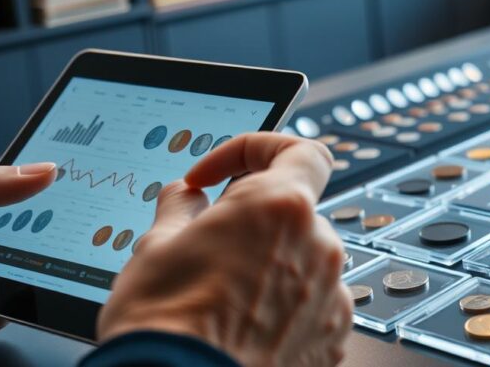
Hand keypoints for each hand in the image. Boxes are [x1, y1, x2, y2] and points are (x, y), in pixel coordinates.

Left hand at [0, 162, 56, 365]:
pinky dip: (5, 311)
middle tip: (66, 228)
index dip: (35, 191)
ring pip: (13, 278)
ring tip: (39, 264)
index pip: (2, 196)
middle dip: (40, 235)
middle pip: (16, 239)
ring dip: (26, 274)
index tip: (71, 183)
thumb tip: (38, 169)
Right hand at [98, 132, 351, 366]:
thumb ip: (181, 208)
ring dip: (269, 266)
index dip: (256, 151)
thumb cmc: (166, 326)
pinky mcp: (333, 340)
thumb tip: (185, 198)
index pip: (299, 150)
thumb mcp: (156, 247)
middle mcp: (320, 247)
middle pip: (295, 213)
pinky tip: (243, 327)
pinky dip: (283, 309)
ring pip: (302, 262)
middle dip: (253, 221)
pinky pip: (311, 307)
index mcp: (281, 207)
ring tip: (220, 296)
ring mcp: (331, 297)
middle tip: (206, 244)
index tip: (217, 176)